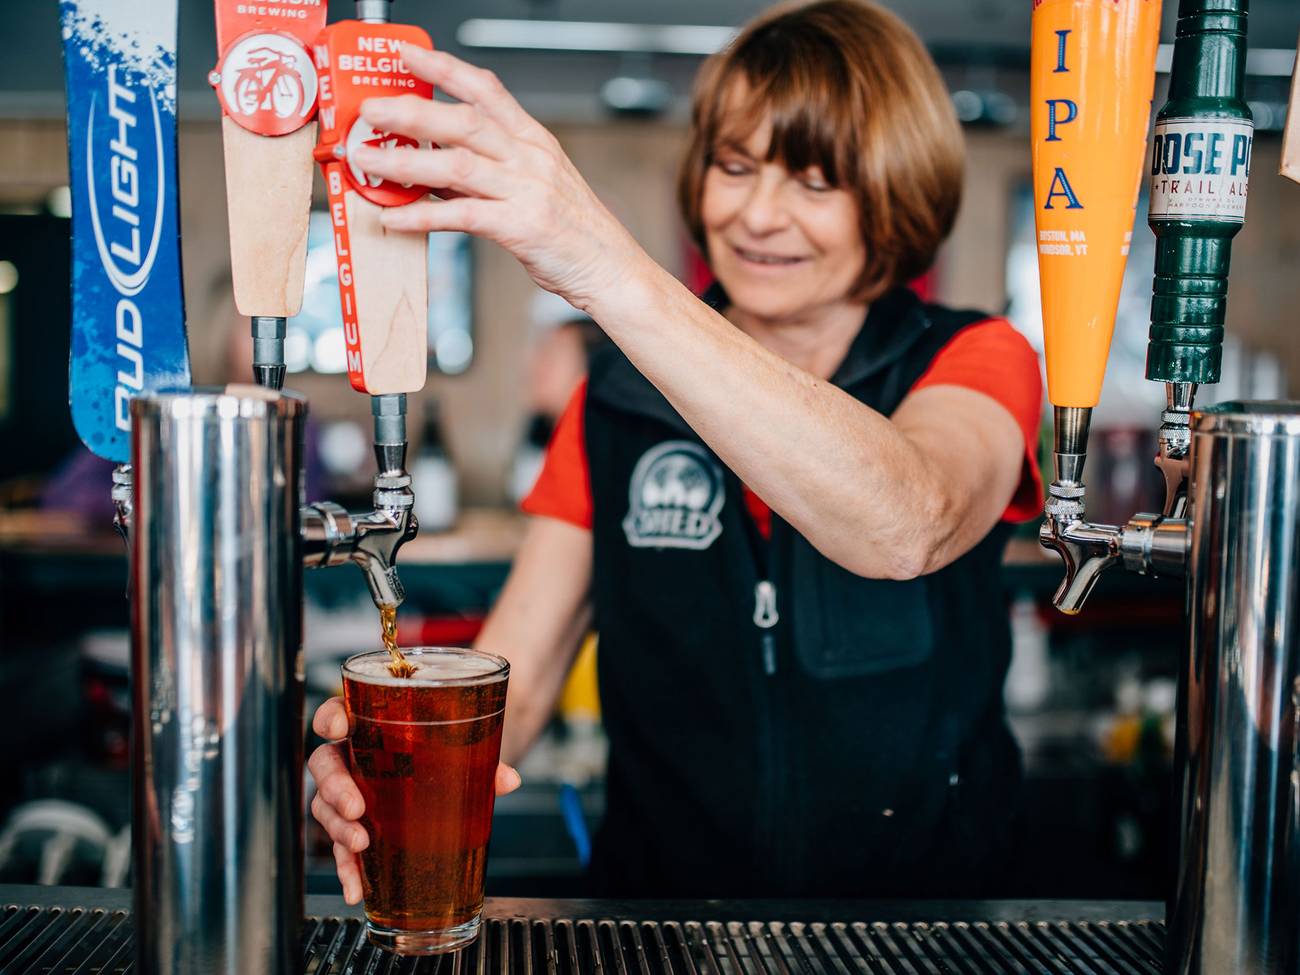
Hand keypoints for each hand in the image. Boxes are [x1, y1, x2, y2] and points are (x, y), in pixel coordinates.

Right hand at [307, 696, 521, 903]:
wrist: (447, 770)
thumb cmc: (441, 749)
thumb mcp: (462, 748)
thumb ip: (482, 761)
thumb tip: (508, 780)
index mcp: (369, 725)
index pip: (337, 710)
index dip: (331, 716)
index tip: (340, 725)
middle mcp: (352, 756)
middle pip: (325, 764)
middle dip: (335, 787)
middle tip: (356, 807)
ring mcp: (349, 792)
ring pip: (325, 806)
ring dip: (339, 829)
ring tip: (361, 846)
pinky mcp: (354, 826)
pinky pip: (340, 846)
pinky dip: (347, 869)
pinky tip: (357, 886)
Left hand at [349, 45, 648, 312]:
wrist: (612, 269)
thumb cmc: (575, 233)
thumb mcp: (538, 186)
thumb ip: (491, 172)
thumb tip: (436, 169)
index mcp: (535, 141)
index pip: (486, 90)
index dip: (443, 68)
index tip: (407, 54)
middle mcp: (530, 158)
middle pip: (463, 120)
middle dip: (411, 111)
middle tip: (371, 110)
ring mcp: (527, 191)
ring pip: (456, 164)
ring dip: (405, 161)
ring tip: (369, 159)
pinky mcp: (521, 227)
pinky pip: (462, 216)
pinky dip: (423, 216)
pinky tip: (395, 217)